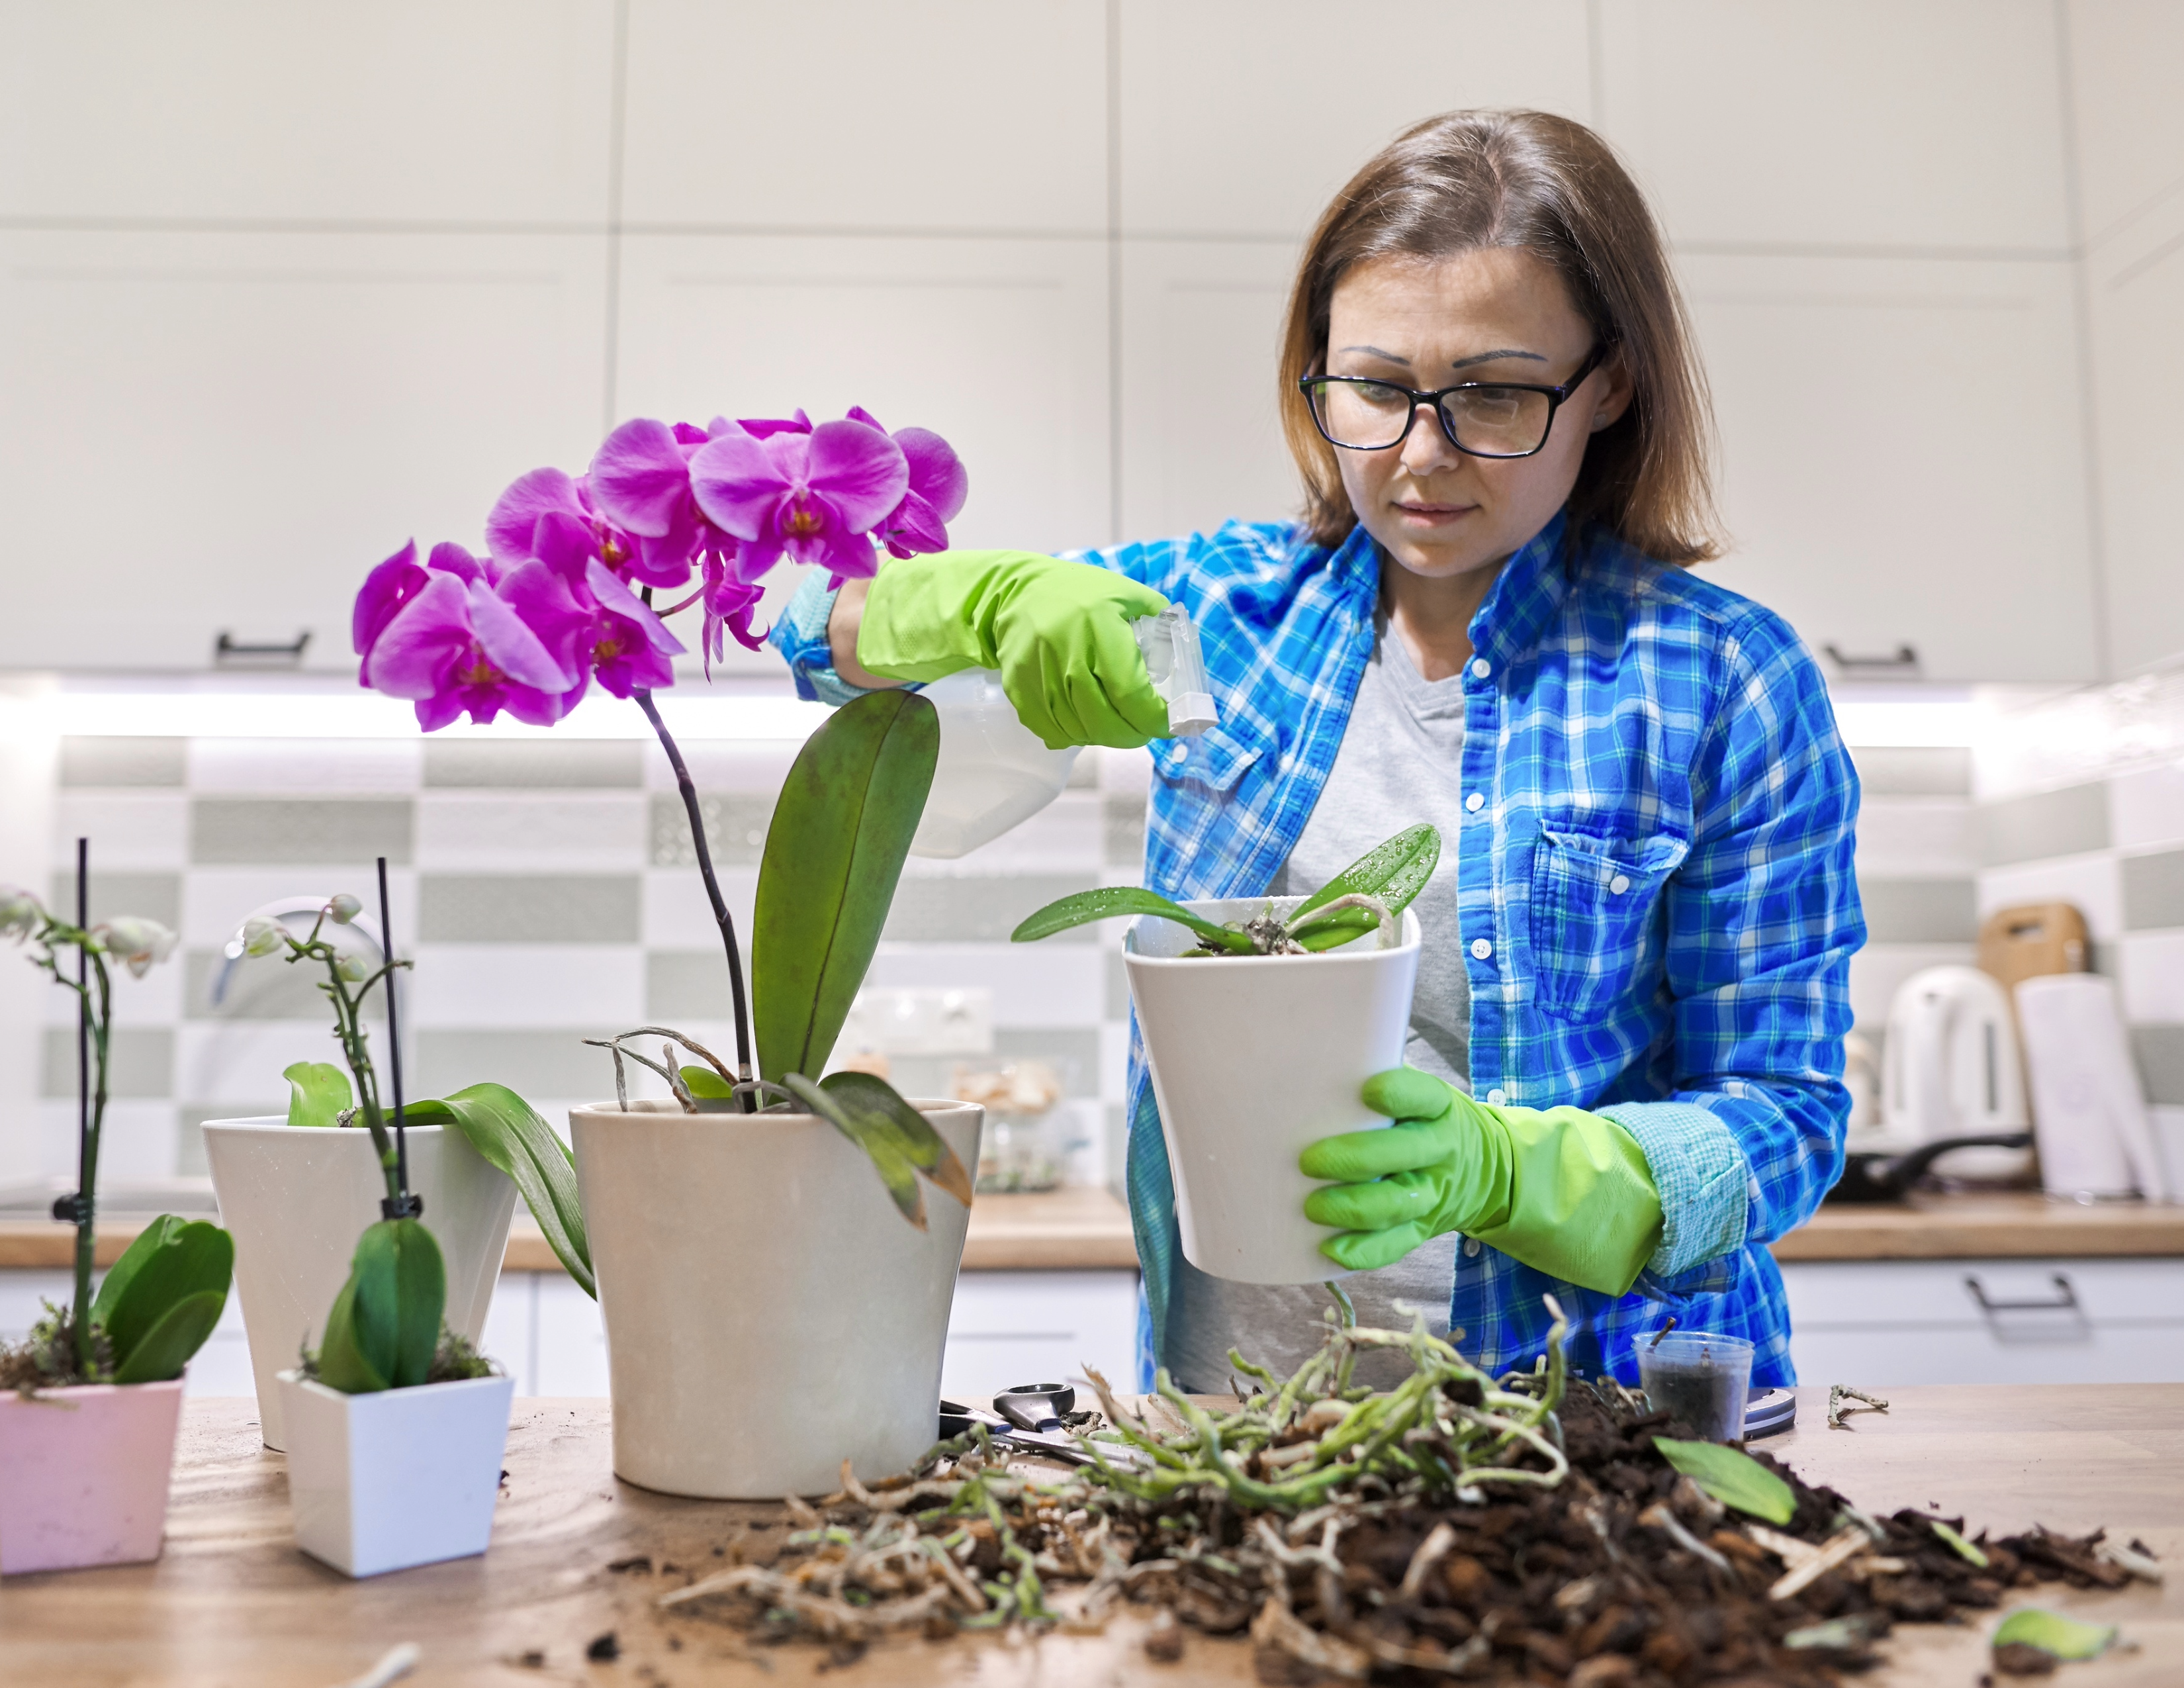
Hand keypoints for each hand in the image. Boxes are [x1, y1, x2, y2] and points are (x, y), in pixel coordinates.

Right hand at [857, 550, 1171, 748]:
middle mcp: (1066, 653)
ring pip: (1079, 731)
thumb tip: (1187, 658)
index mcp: (1099, 627)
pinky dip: (1076, 735)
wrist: (1014, 593)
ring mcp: (1038, 675)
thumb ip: (1160, 621)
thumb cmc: (1078, 593)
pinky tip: (1089, 724)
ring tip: (1121, 725)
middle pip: (1106, 720)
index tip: (1171, 721)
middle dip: (1135, 733)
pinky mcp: (1019, 689)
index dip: (1155, 717)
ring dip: (1107, 737)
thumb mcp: (1126, 593)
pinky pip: (1052, 731)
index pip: (1131, 692)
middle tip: (1148, 728)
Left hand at [1301, 1069, 1486, 1270]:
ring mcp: (1433, 1193)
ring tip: (1312, 1206)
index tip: (1368, 1091)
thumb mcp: (1416, 1093)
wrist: (1483, 1168)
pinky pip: (1395, 1245)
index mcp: (1438, 1107)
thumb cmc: (1421, 1120)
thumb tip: (1307, 1069)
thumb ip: (1374, 1080)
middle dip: (1355, 1159)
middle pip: (1404, 1154)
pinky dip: (1362, 1250)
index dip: (1398, 1094)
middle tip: (1309, 1161)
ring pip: (1398, 1204)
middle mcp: (1440, 1149)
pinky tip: (1328, 1247)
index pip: (1423, 1096)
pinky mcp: (1422, 1227)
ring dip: (1353, 1208)